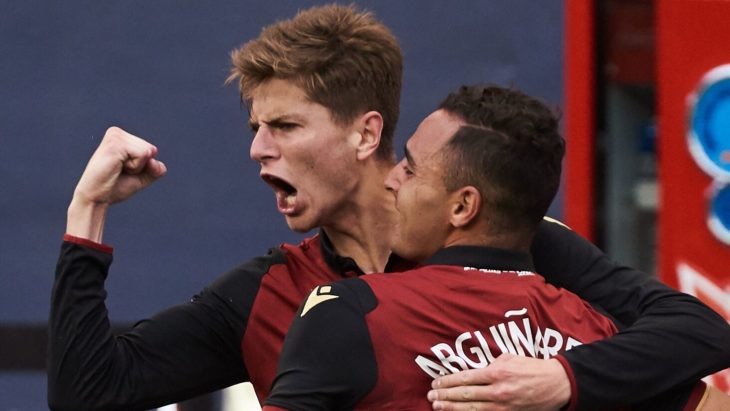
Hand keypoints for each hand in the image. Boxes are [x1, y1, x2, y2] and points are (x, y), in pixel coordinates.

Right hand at [67, 127, 166, 240]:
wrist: (96, 198)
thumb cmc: (115, 186)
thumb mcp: (142, 177)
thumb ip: (156, 168)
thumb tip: (154, 157)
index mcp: (121, 137)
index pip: (151, 150)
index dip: (142, 166)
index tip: (123, 171)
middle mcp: (117, 133)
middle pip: (151, 149)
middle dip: (141, 166)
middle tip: (119, 171)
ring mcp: (115, 136)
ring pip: (148, 151)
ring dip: (137, 167)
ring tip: (118, 170)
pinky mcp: (115, 144)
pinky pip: (143, 154)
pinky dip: (135, 167)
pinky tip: (117, 168)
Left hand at [427, 354, 569, 410]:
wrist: (556, 384)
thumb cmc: (532, 367)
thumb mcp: (510, 357)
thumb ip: (491, 363)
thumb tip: (475, 369)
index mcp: (496, 372)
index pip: (465, 378)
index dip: (448, 381)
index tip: (436, 382)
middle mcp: (497, 390)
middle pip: (464, 394)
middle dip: (445, 395)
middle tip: (430, 396)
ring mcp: (503, 406)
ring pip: (471, 409)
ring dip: (451, 408)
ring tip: (437, 406)